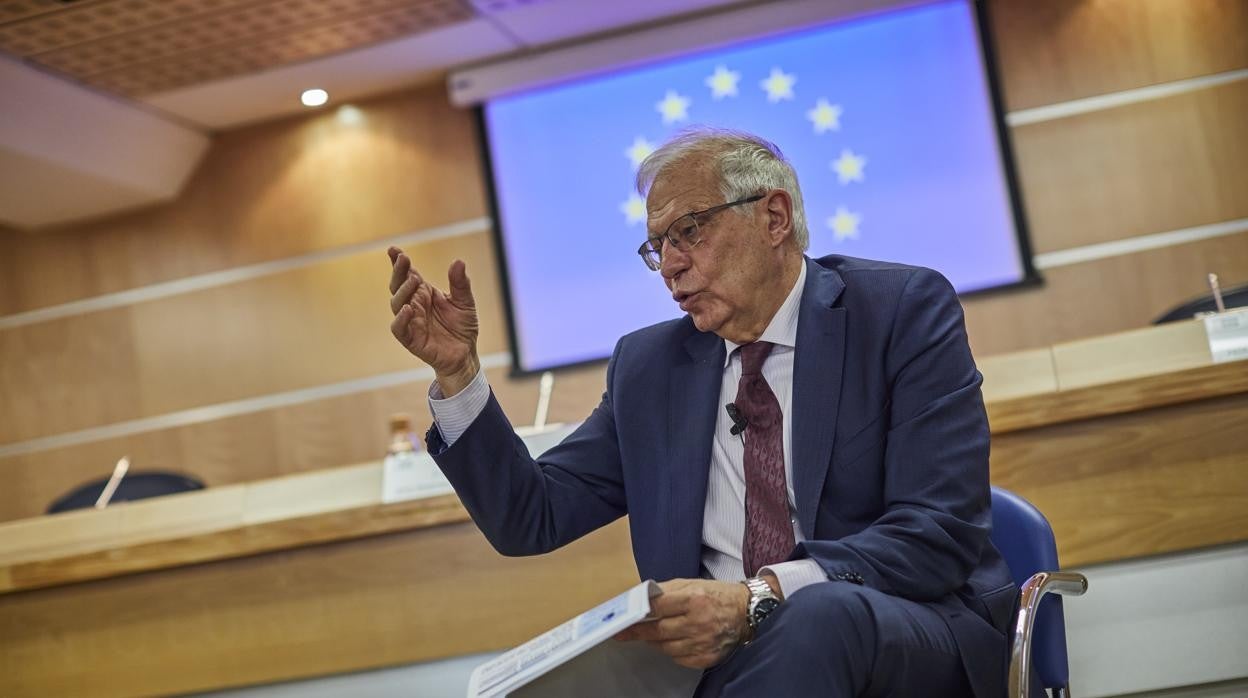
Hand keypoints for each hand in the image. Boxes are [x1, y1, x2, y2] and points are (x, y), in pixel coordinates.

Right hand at [388, 247, 479, 394]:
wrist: (465, 354)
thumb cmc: (462, 327)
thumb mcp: (465, 302)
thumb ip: (460, 283)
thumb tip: (458, 261)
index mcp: (424, 293)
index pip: (407, 274)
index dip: (399, 262)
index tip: (394, 249)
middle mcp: (414, 305)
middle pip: (398, 285)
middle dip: (398, 271)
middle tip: (403, 259)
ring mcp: (410, 321)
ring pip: (397, 304)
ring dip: (403, 291)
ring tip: (414, 280)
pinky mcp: (411, 339)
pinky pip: (399, 328)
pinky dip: (400, 319)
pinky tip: (408, 309)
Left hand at [614, 579, 750, 669]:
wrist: (747, 612)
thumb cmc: (718, 595)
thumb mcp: (692, 584)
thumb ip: (666, 590)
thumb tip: (641, 597)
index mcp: (694, 599)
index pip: (657, 607)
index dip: (637, 612)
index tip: (622, 618)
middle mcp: (699, 622)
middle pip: (658, 631)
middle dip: (638, 632)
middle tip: (622, 633)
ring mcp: (703, 642)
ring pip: (665, 647)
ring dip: (655, 640)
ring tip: (652, 633)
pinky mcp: (707, 657)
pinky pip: (679, 658)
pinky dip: (672, 650)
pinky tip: (674, 641)